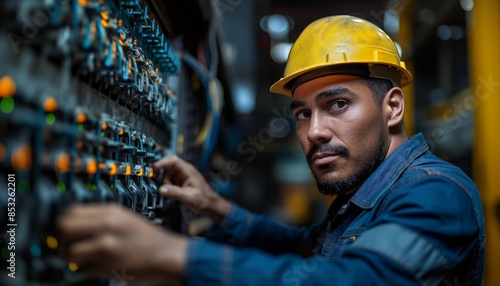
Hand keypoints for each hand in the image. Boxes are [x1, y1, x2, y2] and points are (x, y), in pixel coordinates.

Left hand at [57, 203, 186, 284]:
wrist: (167, 255)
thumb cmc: (148, 238)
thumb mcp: (125, 218)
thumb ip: (101, 218)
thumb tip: (73, 223)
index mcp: (111, 212)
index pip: (71, 211)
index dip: (63, 221)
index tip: (65, 229)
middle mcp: (106, 227)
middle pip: (64, 228)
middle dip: (62, 239)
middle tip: (69, 244)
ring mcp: (106, 247)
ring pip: (69, 252)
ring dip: (71, 258)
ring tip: (82, 258)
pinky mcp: (107, 267)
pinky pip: (83, 269)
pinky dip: (86, 270)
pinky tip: (97, 266)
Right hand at [152, 155, 229, 223]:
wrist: (210, 205)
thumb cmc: (204, 199)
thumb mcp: (188, 197)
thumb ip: (175, 193)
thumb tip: (162, 189)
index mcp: (188, 171)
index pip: (173, 160)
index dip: (162, 162)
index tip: (154, 167)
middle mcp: (185, 171)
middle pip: (169, 164)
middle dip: (161, 170)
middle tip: (155, 176)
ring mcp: (182, 175)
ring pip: (168, 172)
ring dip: (164, 180)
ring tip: (169, 189)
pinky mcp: (180, 181)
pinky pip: (170, 178)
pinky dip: (167, 183)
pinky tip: (170, 191)